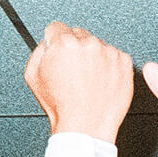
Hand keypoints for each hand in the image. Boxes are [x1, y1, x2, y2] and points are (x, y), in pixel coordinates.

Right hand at [24, 23, 132, 143]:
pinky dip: (109, 67)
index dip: (56, 43)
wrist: (85, 128)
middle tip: (74, 73)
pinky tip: (100, 83)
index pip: (57, 29)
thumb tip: (48, 43)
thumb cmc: (62, 108)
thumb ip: (39, 51)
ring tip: (88, 82)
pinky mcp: (124, 63)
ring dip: (93, 59)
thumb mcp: (33, 77)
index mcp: (65, 44)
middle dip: (75, 51)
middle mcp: (89, 44)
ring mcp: (108, 53)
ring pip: (97, 46)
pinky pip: (114, 57)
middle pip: (79, 35)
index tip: (59, 53)